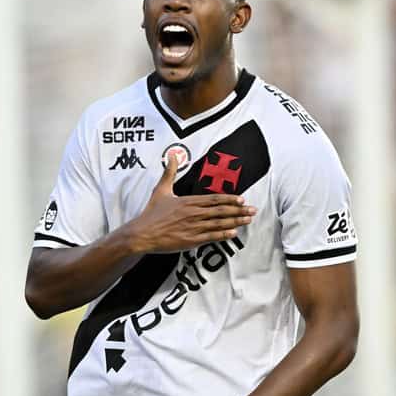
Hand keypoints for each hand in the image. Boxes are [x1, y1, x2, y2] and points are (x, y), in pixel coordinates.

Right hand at [125, 154, 255, 253]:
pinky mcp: (189, 240)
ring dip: (235, 221)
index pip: (214, 199)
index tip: (242, 199)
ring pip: (218, 223)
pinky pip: (210, 237)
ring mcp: (192, 227)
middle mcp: (193, 213)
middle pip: (220, 211)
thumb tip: (171, 155)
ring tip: (248, 220)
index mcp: (188, 201)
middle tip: (253, 210)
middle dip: (238, 211)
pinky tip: (233, 233)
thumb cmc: (152, 212)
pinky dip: (222, 235)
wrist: (142, 233)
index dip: (229, 199)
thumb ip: (169, 172)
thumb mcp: (161, 190)